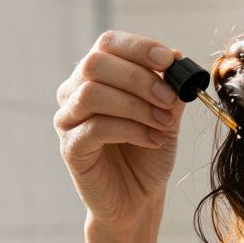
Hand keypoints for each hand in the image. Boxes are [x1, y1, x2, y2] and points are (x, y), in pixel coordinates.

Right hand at [54, 31, 186, 229]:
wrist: (139, 199)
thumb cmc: (148, 154)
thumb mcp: (166, 115)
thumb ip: (168, 88)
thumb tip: (176, 58)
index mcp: (97, 76)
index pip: (108, 43)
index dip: (138, 47)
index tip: (168, 61)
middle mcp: (75, 92)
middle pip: (95, 64)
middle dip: (138, 78)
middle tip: (168, 99)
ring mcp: (68, 120)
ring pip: (92, 94)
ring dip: (135, 105)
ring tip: (162, 123)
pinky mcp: (70, 148)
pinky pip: (95, 128)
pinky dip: (130, 130)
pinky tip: (152, 140)